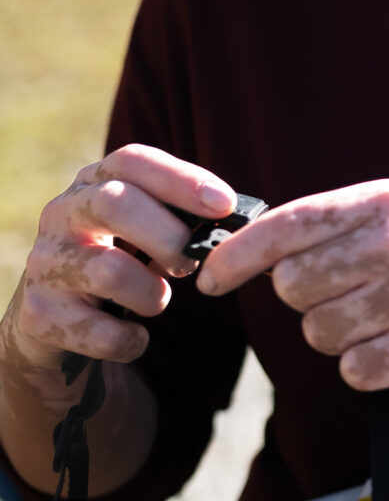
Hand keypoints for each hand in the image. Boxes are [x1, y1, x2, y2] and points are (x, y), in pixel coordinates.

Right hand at [4, 146, 236, 372]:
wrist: (53, 323)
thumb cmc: (117, 264)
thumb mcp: (139, 230)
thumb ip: (177, 218)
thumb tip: (236, 222)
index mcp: (92, 184)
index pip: (132, 161)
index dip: (181, 179)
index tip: (223, 204)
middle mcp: (61, 215)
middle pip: (116, 204)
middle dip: (168, 236)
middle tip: (190, 261)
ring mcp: (45, 264)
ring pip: (111, 272)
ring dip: (153, 295)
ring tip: (156, 300)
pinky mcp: (40, 315)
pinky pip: (104, 332)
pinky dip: (132, 340)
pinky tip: (134, 335)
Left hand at [197, 180, 388, 390]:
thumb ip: (340, 226)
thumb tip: (254, 250)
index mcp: (388, 200)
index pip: (285, 227)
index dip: (235, 259)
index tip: (209, 282)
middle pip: (293, 289)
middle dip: (307, 305)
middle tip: (345, 303)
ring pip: (321, 335)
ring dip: (341, 340)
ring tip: (386, 325)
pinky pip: (359, 371)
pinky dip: (370, 370)